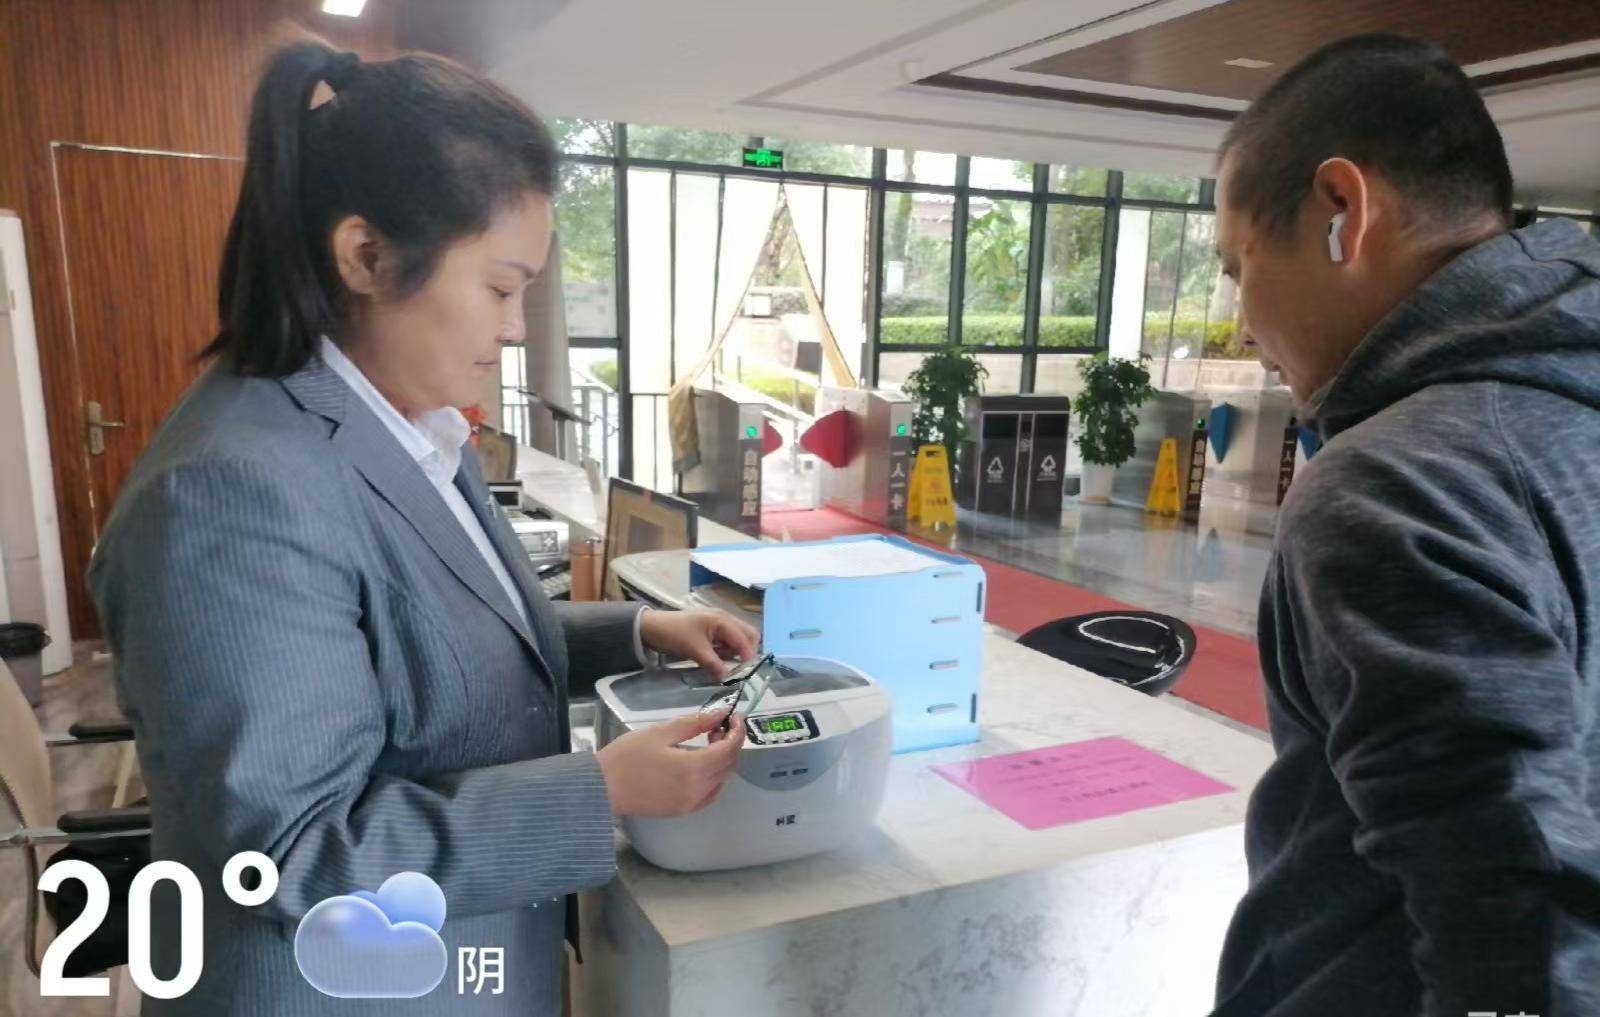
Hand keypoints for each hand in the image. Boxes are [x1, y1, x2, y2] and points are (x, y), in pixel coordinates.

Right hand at [597, 708, 746, 817]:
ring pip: (722, 780)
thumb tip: (720, 714)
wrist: (601, 788)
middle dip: (731, 743)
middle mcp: (698, 790)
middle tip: (716, 727)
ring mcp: (691, 804)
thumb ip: (694, 723)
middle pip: (730, 765)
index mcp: (694, 768)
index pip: (730, 749)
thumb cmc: (627, 756)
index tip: (732, 717)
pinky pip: (710, 794)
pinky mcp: (682, 811)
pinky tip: (702, 766)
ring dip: (723, 760)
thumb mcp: (660, 732)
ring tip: (708, 743)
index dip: (737, 730)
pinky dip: (715, 778)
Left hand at [639, 608, 758, 676]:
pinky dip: (724, 651)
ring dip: (734, 653)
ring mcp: (717, 624)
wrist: (650, 627)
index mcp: (722, 620)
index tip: (746, 673)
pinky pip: (726, 642)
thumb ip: (714, 664)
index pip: (745, 639)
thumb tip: (728, 678)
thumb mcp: (695, 650)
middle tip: (736, 668)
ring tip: (720, 664)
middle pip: (747, 635)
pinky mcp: (710, 631)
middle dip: (745, 652)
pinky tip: (715, 659)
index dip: (748, 656)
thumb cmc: (674, 634)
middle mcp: (724, 619)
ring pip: (737, 639)